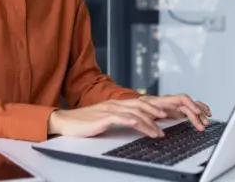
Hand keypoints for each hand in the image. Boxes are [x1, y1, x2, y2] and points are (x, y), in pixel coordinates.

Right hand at [47, 99, 167, 137]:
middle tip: (169, 119)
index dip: (154, 107)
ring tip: (160, 132)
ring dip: (151, 123)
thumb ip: (117, 118)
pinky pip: (125, 119)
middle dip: (157, 111)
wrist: (65, 122)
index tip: (166, 114)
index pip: (139, 102)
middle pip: (141, 104)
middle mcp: (115, 104)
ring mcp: (110, 110)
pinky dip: (139, 124)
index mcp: (115, 103)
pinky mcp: (105, 118)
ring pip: (136, 113)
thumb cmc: (83, 122)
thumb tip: (132, 124)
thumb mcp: (104, 118)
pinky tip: (145, 130)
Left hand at [139, 94, 211, 130]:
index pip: (182, 99)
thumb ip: (150, 123)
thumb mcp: (143, 115)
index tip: (196, 113)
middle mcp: (172, 102)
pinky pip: (190, 109)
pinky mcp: (177, 110)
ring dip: (200, 114)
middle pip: (189, 106)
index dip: (191, 105)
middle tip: (202, 125)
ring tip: (206, 122)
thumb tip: (159, 133)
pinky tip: (205, 115)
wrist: (138, 105)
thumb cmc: (140, 108)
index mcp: (165, 100)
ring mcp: (176, 105)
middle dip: (197, 115)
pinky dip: (199, 111)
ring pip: (191, 107)